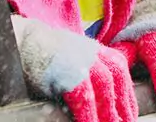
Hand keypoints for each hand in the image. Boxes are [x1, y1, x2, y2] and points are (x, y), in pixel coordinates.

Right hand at [11, 15, 137, 121]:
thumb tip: (110, 104)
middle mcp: (96, 55)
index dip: (127, 101)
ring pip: (104, 93)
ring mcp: (82, 63)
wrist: (25, 41)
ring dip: (108, 116)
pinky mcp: (68, 74)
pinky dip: (88, 116)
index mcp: (102, 53)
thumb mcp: (80, 59)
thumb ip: (96, 74)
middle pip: (117, 86)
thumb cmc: (53, 56)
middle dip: (121, 110)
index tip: (129, 117)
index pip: (123, 79)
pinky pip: (84, 99)